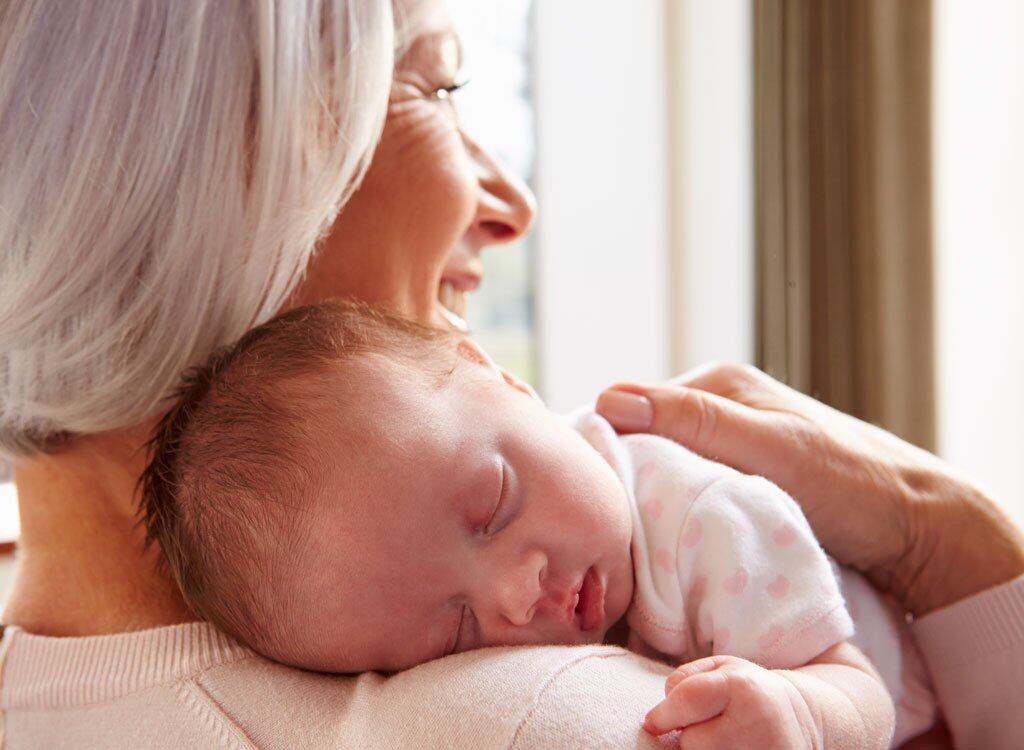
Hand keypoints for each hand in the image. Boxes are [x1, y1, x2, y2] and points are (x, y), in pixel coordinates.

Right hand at [597, 363, 1023, 615]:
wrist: (917, 526)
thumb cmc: (850, 484)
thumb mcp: (770, 447)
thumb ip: (695, 420)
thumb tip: (609, 397)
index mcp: (717, 383)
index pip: (629, 408)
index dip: (603, 449)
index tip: (590, 498)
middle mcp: (717, 406)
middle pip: (641, 441)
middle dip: (622, 478)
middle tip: (608, 528)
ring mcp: (728, 442)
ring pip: (660, 469)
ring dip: (646, 499)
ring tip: (633, 537)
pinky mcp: (738, 477)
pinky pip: (684, 490)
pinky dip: (672, 511)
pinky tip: (667, 537)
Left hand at [644, 655, 817, 748]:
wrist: (798, 718)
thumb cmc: (747, 691)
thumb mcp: (720, 668)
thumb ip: (684, 680)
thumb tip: (656, 718)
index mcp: (741, 686)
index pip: (688, 700)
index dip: (663, 714)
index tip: (652, 722)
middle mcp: (756, 722)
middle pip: (692, 742)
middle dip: (689, 737)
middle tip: (707, 728)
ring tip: (721, 741)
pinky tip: (732, 749)